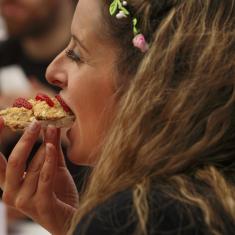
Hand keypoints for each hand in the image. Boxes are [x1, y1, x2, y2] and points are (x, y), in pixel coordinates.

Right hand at [0, 118, 78, 234]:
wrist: (73, 218)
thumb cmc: (60, 192)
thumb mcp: (53, 167)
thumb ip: (50, 149)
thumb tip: (50, 126)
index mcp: (11, 184)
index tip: (1, 120)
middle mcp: (12, 194)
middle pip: (13, 161)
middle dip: (25, 140)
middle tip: (36, 123)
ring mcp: (25, 201)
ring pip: (32, 168)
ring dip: (44, 148)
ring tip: (53, 131)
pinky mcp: (41, 205)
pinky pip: (44, 177)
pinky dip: (48, 160)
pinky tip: (51, 146)